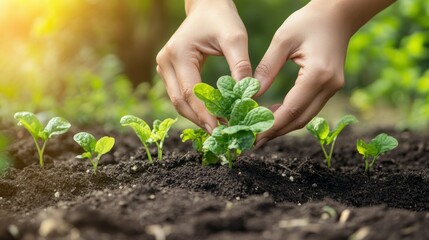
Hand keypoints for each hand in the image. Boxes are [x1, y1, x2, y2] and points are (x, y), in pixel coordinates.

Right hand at [156, 0, 251, 132]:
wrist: (206, 5)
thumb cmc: (221, 19)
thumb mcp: (235, 38)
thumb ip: (240, 66)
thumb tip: (248, 95)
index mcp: (178, 54)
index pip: (191, 92)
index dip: (205, 113)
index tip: (221, 129)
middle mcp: (165, 62)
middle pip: (180, 101)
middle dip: (200, 120)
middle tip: (221, 134)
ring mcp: (164, 67)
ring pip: (178, 101)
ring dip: (197, 116)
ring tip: (218, 128)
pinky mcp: (169, 70)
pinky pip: (180, 95)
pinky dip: (195, 107)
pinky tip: (211, 115)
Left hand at [253, 1, 353, 146]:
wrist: (338, 15)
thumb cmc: (308, 21)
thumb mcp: (282, 40)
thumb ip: (267, 68)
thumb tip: (251, 94)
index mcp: (317, 75)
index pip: (291, 109)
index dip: (271, 125)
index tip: (253, 135)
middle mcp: (329, 86)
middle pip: (299, 119)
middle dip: (275, 131)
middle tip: (253, 140)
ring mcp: (333, 88)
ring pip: (305, 117)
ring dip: (283, 125)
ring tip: (260, 131)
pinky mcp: (331, 87)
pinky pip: (309, 108)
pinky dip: (291, 115)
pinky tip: (274, 114)